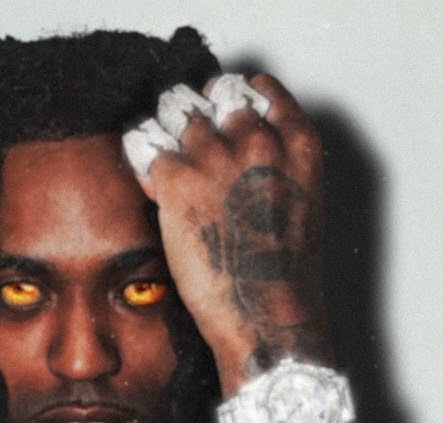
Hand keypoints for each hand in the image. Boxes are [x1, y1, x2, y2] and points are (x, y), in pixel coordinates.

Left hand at [126, 75, 329, 385]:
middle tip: (185, 138)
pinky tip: (149, 183)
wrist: (265, 314)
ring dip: (166, 131)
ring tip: (162, 159)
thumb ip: (276, 168)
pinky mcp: (176, 177)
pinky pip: (144, 143)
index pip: (260, 89)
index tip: (222, 111)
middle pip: (216, 93)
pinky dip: (142, 159)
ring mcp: (216, 154)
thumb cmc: (281, 275)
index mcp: (298, 144)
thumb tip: (237, 158)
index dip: (236, 98)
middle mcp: (258, 138)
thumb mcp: (300, 206)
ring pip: (176, 110)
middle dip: (200, 112)